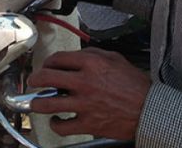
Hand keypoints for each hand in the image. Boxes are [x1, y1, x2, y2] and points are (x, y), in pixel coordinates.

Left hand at [28, 48, 150, 139]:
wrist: (149, 109)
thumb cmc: (135, 85)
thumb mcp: (115, 58)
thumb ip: (93, 54)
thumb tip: (75, 56)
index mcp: (91, 63)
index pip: (58, 59)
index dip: (47, 62)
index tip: (46, 66)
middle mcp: (84, 82)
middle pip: (46, 77)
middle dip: (34, 79)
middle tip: (33, 81)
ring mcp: (84, 104)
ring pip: (48, 103)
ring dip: (37, 103)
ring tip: (36, 103)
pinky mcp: (88, 123)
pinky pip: (62, 126)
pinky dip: (55, 124)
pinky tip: (56, 121)